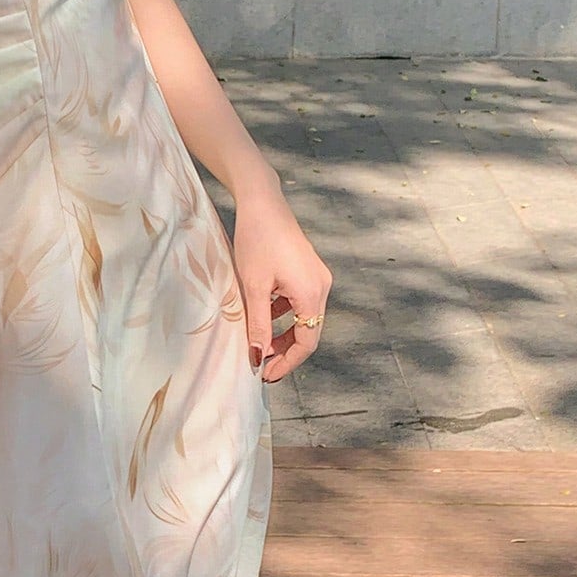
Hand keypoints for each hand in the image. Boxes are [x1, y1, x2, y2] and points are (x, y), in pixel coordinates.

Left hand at [232, 188, 331, 383]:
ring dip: (283, 333)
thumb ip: (258, 325)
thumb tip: (257, 358)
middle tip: (261, 365)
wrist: (262, 201)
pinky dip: (284, 314)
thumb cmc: (256, 240)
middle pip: (308, 331)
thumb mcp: (254, 287)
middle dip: (285, 351)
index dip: (287, 363)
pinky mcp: (309, 270)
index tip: (265, 375)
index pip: (307, 342)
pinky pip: (300, 301)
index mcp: (312, 293)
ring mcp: (317, 277)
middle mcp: (322, 286)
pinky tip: (264, 315)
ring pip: (304, 317)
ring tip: (259, 344)